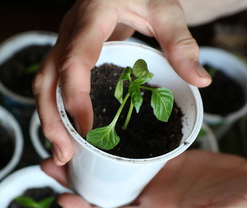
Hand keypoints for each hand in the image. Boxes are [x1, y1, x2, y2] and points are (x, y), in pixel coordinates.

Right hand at [33, 0, 211, 165]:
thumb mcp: (165, 10)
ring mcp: (65, 43)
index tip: (86, 129)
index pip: (75, 61)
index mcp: (90, 19)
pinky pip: (54, 84)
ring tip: (63, 152)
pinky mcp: (68, 54)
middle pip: (47, 79)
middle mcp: (69, 33)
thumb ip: (180, 42)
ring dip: (50, 120)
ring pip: (44, 84)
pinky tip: (68, 132)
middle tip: (64, 153)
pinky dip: (57, 110)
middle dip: (51, 119)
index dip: (75, 97)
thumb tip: (201, 80)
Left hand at [41, 150, 246, 207]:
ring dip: (88, 161)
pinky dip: (114, 144)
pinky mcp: (164, 160)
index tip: (64, 201)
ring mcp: (156, 179)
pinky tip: (101, 129)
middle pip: (104, 195)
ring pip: (113, 171)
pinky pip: (133, 152)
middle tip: (48, 164)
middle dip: (74, 184)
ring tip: (64, 144)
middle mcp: (151, 199)